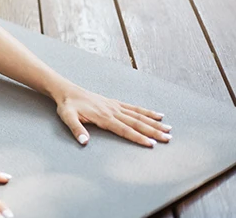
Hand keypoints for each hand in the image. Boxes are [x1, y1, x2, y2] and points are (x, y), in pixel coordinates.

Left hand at [55, 84, 171, 146]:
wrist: (67, 91)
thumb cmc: (67, 106)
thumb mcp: (67, 118)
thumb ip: (76, 130)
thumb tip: (84, 142)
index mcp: (103, 117)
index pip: (124, 130)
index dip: (138, 137)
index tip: (151, 144)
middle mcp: (113, 111)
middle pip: (137, 123)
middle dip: (153, 132)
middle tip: (168, 138)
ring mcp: (115, 106)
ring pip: (139, 115)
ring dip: (154, 123)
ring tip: (169, 129)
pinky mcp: (115, 103)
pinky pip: (134, 108)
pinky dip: (147, 112)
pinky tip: (158, 115)